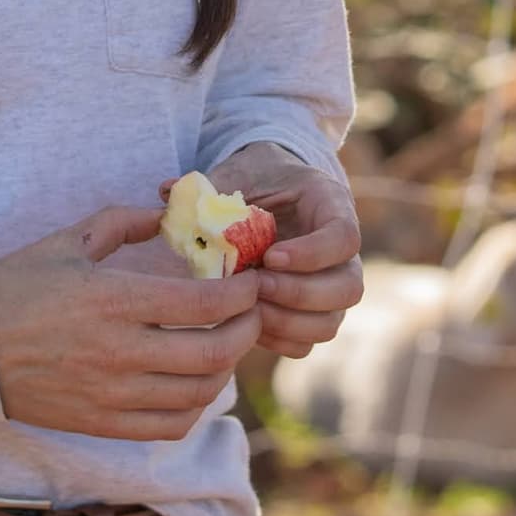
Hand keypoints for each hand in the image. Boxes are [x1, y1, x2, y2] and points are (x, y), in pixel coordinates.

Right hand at [0, 207, 264, 440]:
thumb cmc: (13, 287)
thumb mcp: (67, 241)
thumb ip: (123, 222)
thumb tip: (168, 214)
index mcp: (113, 300)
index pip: (204, 304)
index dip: (243, 293)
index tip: (251, 280)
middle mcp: (119, 353)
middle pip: (213, 353)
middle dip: (247, 330)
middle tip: (252, 312)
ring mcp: (111, 394)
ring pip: (198, 394)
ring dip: (226, 368)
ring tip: (228, 345)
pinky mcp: (101, 423)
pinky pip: (169, 426)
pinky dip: (195, 406)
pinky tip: (196, 384)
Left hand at [208, 142, 361, 358]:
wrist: (269, 194)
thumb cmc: (254, 180)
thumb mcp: (238, 172)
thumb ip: (211, 185)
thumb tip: (166, 190)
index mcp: (331, 207)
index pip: (344, 237)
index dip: (312, 253)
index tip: (270, 256)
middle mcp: (342, 253)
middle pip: (348, 288)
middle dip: (299, 294)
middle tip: (254, 286)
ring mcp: (330, 288)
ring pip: (330, 322)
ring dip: (287, 322)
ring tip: (246, 307)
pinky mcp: (311, 315)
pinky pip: (307, 343)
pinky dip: (277, 340)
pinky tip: (246, 324)